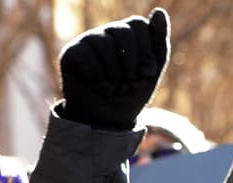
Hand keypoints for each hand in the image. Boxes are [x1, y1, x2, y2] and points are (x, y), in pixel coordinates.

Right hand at [58, 7, 169, 130]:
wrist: (109, 120)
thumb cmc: (132, 93)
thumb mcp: (152, 70)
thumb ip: (159, 42)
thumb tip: (160, 11)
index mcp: (129, 33)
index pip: (139, 25)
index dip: (147, 51)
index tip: (147, 73)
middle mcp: (108, 32)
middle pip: (122, 32)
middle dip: (131, 64)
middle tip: (130, 83)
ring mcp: (88, 40)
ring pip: (104, 44)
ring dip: (115, 74)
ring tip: (116, 89)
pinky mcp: (72, 53)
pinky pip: (86, 55)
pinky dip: (98, 78)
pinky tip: (101, 88)